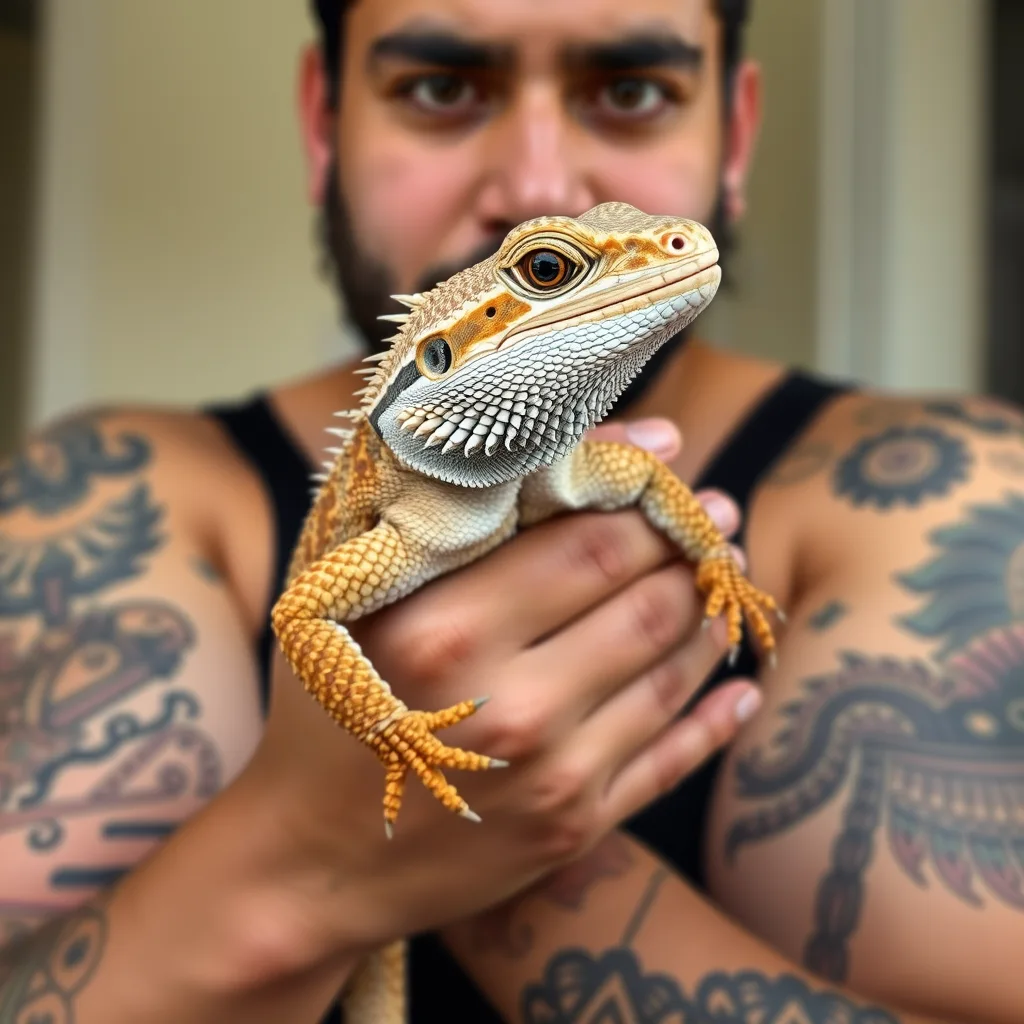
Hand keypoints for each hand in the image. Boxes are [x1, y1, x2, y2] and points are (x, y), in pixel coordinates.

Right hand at [244, 417, 760, 953]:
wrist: (313, 858)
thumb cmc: (327, 702)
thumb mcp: (351, 589)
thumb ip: (439, 509)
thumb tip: (547, 443)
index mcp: (447, 629)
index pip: (589, 543)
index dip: (647, 500)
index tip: (674, 469)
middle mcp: (511, 703)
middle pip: (645, 603)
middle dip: (691, 549)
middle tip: (716, 517)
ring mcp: (553, 773)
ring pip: (673, 672)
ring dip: (709, 616)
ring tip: (722, 579)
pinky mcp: (577, 825)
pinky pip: (676, 756)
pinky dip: (718, 713)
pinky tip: (739, 684)